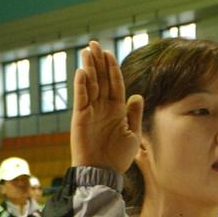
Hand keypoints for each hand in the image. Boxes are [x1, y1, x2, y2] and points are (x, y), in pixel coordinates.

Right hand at [71, 41, 143, 173]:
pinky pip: (81, 98)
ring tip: (87, 51)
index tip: (109, 53)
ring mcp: (91, 111)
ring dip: (89, 67)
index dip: (112, 68)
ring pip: (90, 84)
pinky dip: (81, 85)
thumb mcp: (133, 135)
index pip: (114, 83)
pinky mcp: (80, 117)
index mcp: (117, 109)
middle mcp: (103, 107)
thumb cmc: (118, 157)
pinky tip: (82, 71)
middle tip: (94, 44)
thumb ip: (134, 114)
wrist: (103, 172)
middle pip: (100, 79)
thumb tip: (137, 95)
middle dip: (98, 61)